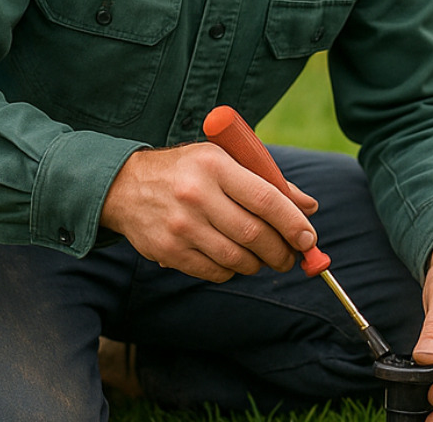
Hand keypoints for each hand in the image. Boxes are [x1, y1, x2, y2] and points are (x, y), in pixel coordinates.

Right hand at [100, 143, 318, 281]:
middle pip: (254, 234)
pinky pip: (215, 272)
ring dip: (258, 264)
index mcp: (215, 166)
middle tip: (289, 256)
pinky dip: (232, 271)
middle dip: (281, 252)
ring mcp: (181, 226)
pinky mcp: (168, 251)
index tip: (308, 239)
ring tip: (262, 257)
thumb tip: (309, 207)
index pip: (266, 200)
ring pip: (237, 259)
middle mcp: (197, 195)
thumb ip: (267, 182)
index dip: (293, 224)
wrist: (124, 187)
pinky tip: (232, 260)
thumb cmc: (187, 171)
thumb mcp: (223, 160)